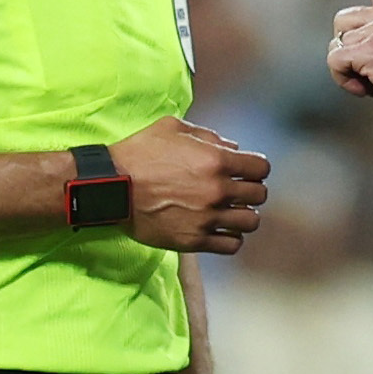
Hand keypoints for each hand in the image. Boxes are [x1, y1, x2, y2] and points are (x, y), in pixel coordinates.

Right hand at [111, 117, 269, 254]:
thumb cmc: (139, 153)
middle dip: (250, 190)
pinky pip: (232, 244)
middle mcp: (217, 190)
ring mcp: (207, 218)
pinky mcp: (194, 240)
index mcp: (216, 160)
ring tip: (231, 211)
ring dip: (244, 215)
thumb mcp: (173, 129)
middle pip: (259, 195)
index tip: (246, 170)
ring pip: (250, 222)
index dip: (255, 168)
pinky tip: (221, 229)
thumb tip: (233, 147)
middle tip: (237, 190)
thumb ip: (208, 136)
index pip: (261, 168)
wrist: (111, 187)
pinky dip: (231, 237)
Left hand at [326, 0, 372, 104]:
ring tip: (370, 81)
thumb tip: (368, 43)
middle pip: (342, 21)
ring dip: (347, 67)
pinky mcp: (367, 51)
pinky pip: (335, 61)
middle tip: (366, 68)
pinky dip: (343, 78)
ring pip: (337, 45)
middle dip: (346, 45)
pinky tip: (365, 87)